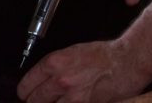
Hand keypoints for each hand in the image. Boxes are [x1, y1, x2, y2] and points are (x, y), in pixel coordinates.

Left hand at [17, 38, 147, 102]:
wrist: (126, 62)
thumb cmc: (103, 55)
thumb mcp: (72, 52)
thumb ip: (55, 67)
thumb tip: (43, 80)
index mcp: (55, 63)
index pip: (27, 84)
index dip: (25, 90)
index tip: (26, 93)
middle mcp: (61, 81)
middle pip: (34, 101)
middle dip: (34, 101)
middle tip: (39, 99)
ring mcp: (73, 98)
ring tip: (57, 101)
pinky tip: (70, 102)